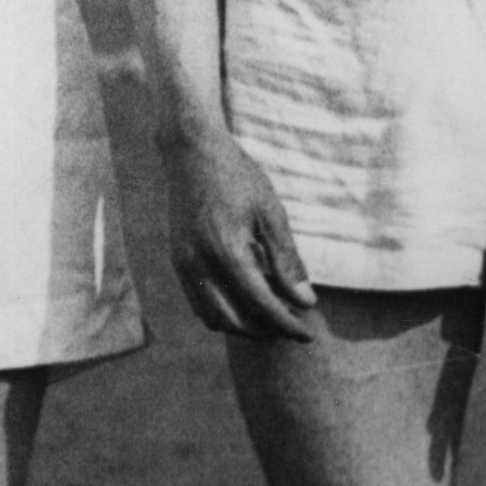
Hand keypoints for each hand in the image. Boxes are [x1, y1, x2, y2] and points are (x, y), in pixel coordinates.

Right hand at [158, 118, 319, 338]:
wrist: (192, 151)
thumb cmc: (237, 176)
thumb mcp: (270, 214)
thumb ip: (286, 261)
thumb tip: (306, 302)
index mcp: (227, 251)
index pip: (261, 305)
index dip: (287, 324)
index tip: (308, 335)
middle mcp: (199, 264)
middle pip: (234, 321)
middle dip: (265, 331)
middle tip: (292, 326)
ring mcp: (183, 264)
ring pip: (212, 318)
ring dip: (243, 327)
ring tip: (270, 316)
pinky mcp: (177, 260)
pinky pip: (198, 302)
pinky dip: (222, 313)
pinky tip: (244, 301)